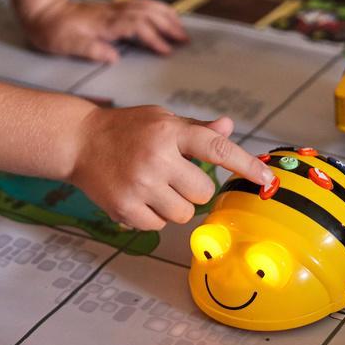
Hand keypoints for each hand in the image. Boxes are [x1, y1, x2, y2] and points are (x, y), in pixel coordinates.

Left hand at [24, 0, 188, 62]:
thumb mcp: (67, 45)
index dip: (153, 37)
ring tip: (181, 30)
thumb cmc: (54, 31)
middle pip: (148, 13)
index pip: (136, 26)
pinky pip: (141, 5)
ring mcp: (114, 8)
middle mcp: (113, 13)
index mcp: (105, 23)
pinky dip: (157, 9)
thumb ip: (91, 49)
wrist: (43, 11)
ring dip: (166, 15)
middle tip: (185, 40)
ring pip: (147, 6)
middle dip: (168, 25)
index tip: (166, 51)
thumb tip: (114, 57)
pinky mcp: (114, 8)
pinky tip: (164, 17)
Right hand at [69, 107, 273, 229]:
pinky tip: (138, 197)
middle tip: (172, 176)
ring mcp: (140, 185)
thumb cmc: (126, 129)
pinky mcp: (125, 207)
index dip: (245, 165)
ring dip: (174, 205)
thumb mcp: (161, 119)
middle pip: (203, 193)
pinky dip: (153, 216)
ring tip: (153, 187)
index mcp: (170, 131)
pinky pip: (158, 226)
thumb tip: (228, 127)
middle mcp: (156, 157)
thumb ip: (196, 129)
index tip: (266, 180)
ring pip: (183, 214)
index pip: (217, 149)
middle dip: (193, 189)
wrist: (78, 141)